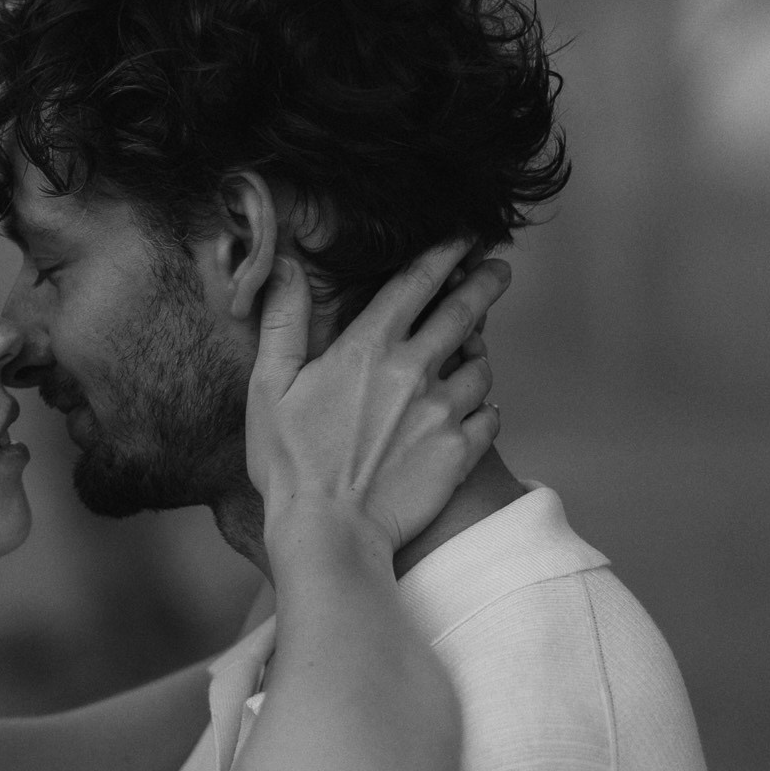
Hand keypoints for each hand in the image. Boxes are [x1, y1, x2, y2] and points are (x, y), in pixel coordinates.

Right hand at [246, 240, 507, 567]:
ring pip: (481, 366)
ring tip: (473, 351)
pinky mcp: (461, 453)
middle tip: (500, 268)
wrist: (330, 533)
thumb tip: (283, 264)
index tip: (464, 237)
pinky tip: (475, 409)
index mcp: (368, 348)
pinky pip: (491, 416)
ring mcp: (443, 413)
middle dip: (485, 283)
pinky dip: (486, 407)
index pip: (417, 284)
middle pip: (465, 312)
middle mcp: (414, 371)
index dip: (444, 254)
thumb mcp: (269, 386)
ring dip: (479, 352)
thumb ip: (283, 321)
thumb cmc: (290, 463)